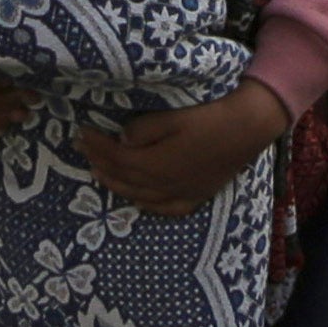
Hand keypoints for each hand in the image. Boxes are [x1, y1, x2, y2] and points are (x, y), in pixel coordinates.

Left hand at [78, 81, 291, 219]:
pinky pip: (164, 208)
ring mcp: (181, 194)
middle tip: (82, 150)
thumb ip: (144, 130)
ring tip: (99, 172)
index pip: (116, 157)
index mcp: (156, 164)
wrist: (247, 129)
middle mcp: (165, 186)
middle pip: (124, 178)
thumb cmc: (210, 118)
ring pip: (139, 196)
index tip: (80, 133)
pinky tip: (137, 198)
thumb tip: (122, 140)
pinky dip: (145, 204)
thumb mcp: (173, 117)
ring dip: (115, 184)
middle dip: (100, 164)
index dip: (96, 146)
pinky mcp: (196, 196)